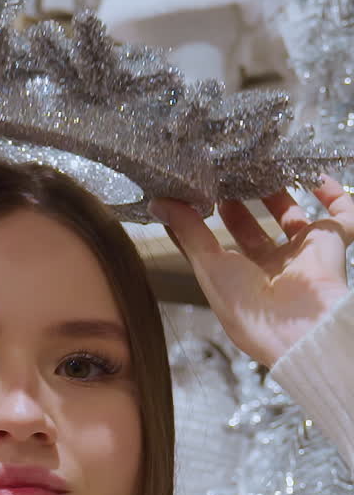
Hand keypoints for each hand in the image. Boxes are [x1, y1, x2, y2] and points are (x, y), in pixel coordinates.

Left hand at [149, 175, 353, 367]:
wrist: (298, 328)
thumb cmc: (249, 310)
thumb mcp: (208, 265)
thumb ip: (187, 230)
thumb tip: (158, 203)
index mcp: (239, 280)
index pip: (218, 244)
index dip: (207, 218)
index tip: (194, 190)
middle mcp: (271, 269)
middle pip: (255, 229)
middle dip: (241, 201)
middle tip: (226, 174)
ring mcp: (302, 255)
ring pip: (293, 217)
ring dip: (279, 192)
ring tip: (260, 166)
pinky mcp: (332, 244)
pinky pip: (341, 214)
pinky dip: (333, 193)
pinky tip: (314, 175)